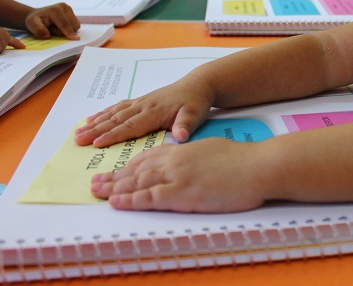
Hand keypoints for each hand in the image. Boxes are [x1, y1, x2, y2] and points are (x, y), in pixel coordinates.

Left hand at [24, 3, 80, 39]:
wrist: (36, 15)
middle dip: (64, 32)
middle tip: (52, 29)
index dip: (69, 32)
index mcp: (55, 9)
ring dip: (68, 30)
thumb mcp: (31, 24)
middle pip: (72, 25)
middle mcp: (64, 7)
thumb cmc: (34, 20)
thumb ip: (38, 29)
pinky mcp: (72, 13)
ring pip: (75, 25)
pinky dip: (70, 28)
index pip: (64, 24)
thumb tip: (47, 36)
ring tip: (55, 27)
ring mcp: (69, 9)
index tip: (76, 39)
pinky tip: (61, 26)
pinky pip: (76, 25)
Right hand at [74, 78, 214, 147]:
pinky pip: (119, 107)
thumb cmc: (196, 102)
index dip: (113, 135)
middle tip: (78, 140)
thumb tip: (181, 137)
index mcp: (155, 112)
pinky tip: (92, 118)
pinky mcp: (141, 101)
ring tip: (78, 132)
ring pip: (114, 113)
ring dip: (95, 122)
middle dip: (96, 130)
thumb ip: (186, 125)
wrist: (198, 85)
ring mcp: (141, 102)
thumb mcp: (195, 114)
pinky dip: (104, 112)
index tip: (96, 143)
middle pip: (117, 119)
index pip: (131, 126)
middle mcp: (144, 106)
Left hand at [90, 138, 266, 211]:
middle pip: (137, 169)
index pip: (148, 158)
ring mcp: (176, 177)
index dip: (129, 166)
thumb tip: (190, 162)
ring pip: (137, 182)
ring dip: (114, 188)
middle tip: (95, 183)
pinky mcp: (181, 194)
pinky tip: (115, 202)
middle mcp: (174, 161)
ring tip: (96, 192)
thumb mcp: (212, 151)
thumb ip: (195, 156)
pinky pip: (148, 197)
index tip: (116, 171)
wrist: (257, 165)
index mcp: (183, 151)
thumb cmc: (243, 160)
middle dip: (114, 177)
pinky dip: (129, 200)